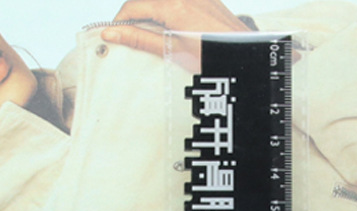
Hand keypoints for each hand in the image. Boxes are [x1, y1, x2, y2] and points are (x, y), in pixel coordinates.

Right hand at [101, 0, 249, 56]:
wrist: (244, 58)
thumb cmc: (213, 58)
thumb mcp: (173, 51)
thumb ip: (142, 40)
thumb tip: (112, 33)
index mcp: (174, 5)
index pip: (134, 7)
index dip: (121, 22)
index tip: (115, 35)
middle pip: (147, 1)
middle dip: (137, 17)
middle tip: (134, 38)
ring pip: (162, 1)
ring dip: (153, 14)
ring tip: (156, 36)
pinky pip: (178, 1)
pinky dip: (169, 11)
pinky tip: (174, 29)